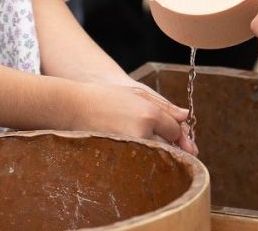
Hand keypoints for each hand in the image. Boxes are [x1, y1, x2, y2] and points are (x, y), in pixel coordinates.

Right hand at [67, 82, 197, 155]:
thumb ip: (164, 105)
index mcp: (148, 114)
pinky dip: (142, 159)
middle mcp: (142, 133)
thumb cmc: (103, 97)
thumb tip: (186, 116)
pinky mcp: (119, 160)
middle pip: (169, 146)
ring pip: (156, 157)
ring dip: (157, 153)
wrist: (72, 108)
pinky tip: (134, 151)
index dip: (174, 130)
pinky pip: (140, 163)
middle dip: (170, 145)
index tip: (168, 128)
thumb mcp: (135, 93)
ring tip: (142, 143)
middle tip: (164, 144)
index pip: (174, 130)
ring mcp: (131, 149)